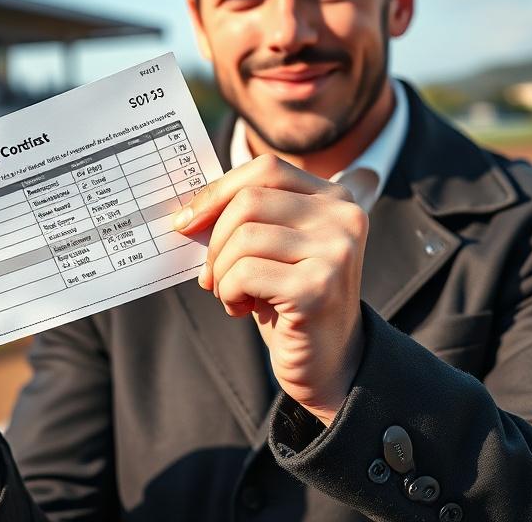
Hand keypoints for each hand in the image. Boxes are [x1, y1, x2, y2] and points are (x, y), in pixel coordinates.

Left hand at [173, 154, 366, 424]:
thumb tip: (189, 211)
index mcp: (334, 197)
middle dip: (215, 241)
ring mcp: (336, 251)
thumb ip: (246, 217)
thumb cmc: (289, 298)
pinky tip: (243, 310)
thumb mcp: (273, 247)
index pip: (265, 170)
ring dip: (221, 272)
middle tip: (211, 275)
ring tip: (232, 294)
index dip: (218, 192)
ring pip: (243, 237)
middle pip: (249, 201)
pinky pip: (245, 273)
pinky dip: (230, 292)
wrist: (330, 363)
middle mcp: (343, 217)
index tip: (187, 222)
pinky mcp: (318, 288)